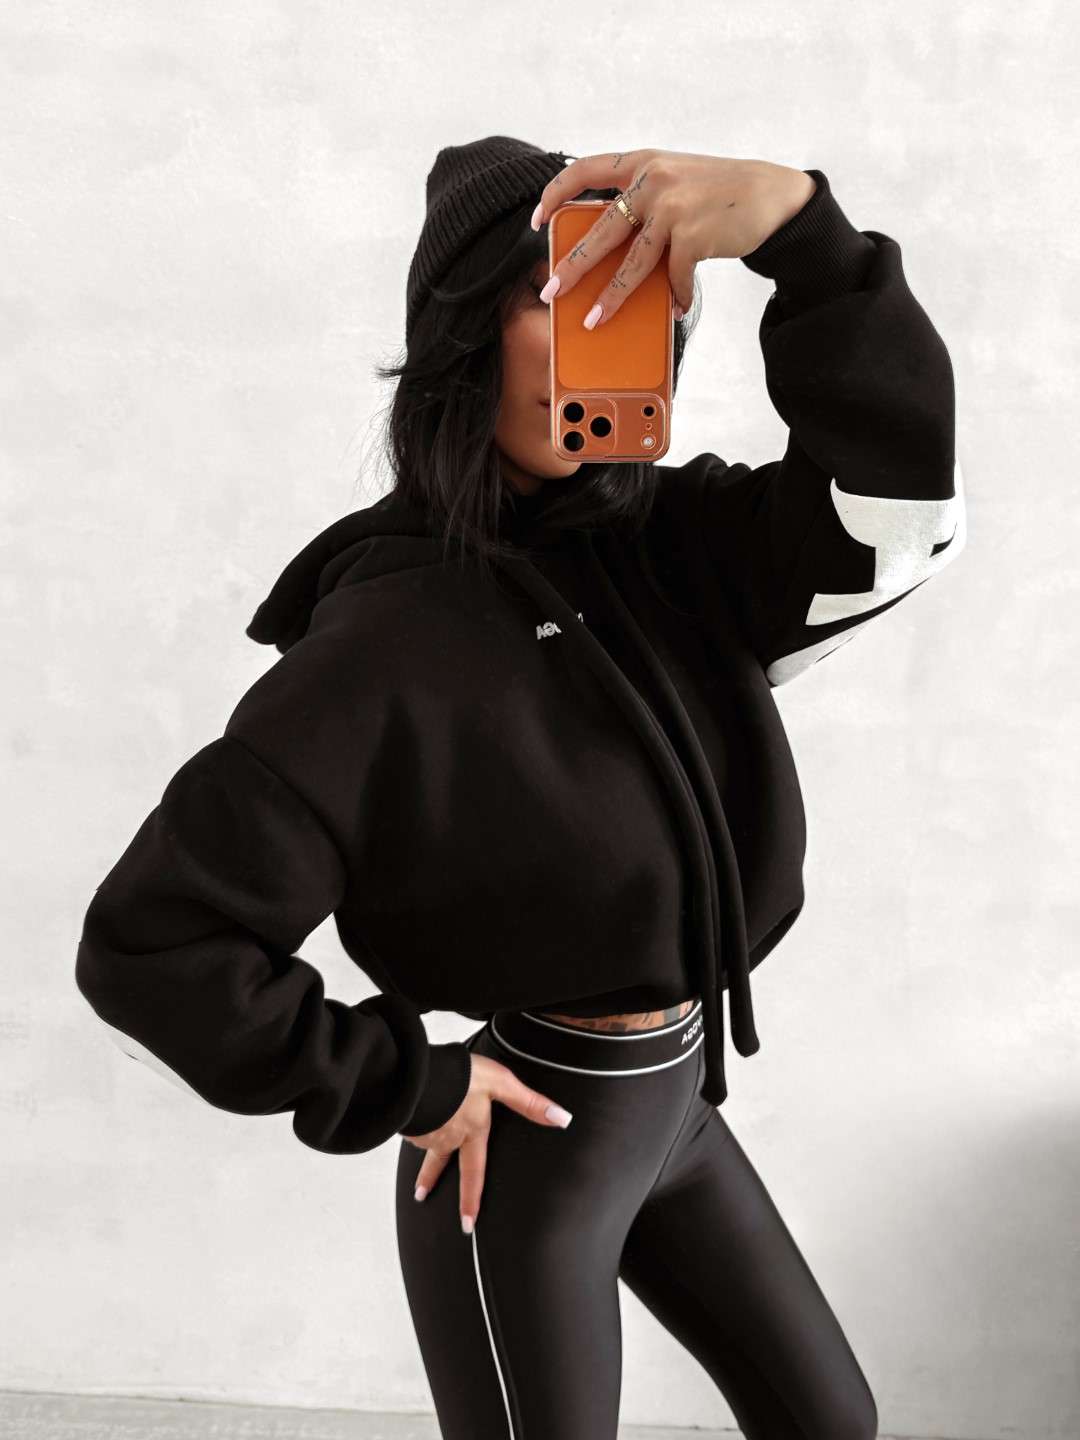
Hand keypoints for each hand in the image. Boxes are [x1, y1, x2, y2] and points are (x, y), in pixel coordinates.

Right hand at [403, 1049, 573, 1233]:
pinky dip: (414, 1119)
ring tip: (423, 1120)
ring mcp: (426, 1131)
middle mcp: (448, 1137)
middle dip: (429, 1179)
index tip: (467, 1224)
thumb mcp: (502, 1083)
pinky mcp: (409, 1120)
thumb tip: (563, 1119)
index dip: (471, 1200)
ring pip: (426, 1137)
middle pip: (439, 1162)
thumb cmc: (463, 1075)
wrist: (422, 1071)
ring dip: (423, 1134)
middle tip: (421, 1195)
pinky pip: (413, 1124)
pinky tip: (414, 1106)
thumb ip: (529, 1102)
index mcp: (472, 1133)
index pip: (473, 1174)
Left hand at [530, 149, 815, 325]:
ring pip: (629, 265)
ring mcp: (671, 207)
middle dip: (572, 267)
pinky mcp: (691, 235)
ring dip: (610, 298)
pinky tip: (677, 307)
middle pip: (599, 232)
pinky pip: (672, 277)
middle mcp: (652, 180)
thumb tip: (610, 246)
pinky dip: (675, 296)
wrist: (771, 196)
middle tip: (552, 291)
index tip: (537, 220)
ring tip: (593, 321)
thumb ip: (643, 200)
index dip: (554, 194)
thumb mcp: (677, 181)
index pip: (583, 170)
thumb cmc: (721, 194)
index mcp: (642, 163)